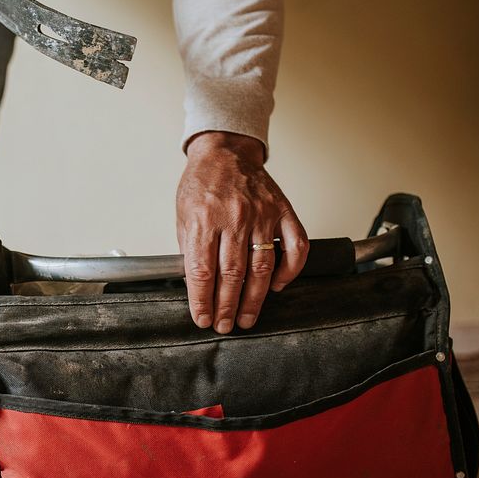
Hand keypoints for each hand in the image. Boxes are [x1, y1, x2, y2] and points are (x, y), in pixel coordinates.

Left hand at [177, 132, 308, 333]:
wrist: (225, 152)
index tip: (202, 318)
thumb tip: (195, 286)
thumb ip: (190, 248)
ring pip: (261, 266)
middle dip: (227, 306)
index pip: (201, 270)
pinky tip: (277, 286)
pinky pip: (295, 247)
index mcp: (204, 219)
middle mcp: (234, 217)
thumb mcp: (183, 215)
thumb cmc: (202, 185)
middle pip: (232, 274)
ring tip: (246, 318)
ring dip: (254, 299)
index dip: (202, 300)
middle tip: (225, 325)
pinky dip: (290, 271)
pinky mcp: (283, 211)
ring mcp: (262, 214)